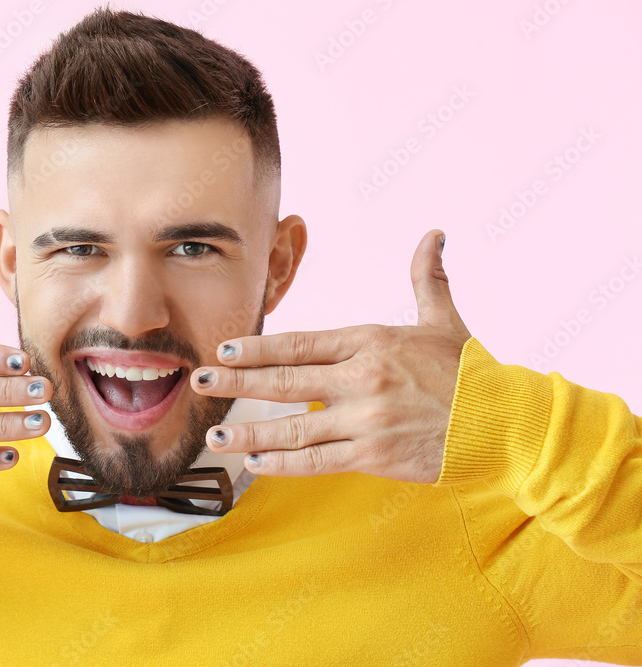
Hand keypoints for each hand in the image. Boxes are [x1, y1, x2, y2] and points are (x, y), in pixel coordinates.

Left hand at [190, 229, 471, 483]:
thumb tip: (434, 234)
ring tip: (215, 433)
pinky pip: (316, 461)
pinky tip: (254, 462)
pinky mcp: (374, 456)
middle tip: (198, 382)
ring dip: (248, 430)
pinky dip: (282, 463)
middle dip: (234, 381)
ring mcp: (365, 419)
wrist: (504, 424)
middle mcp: (361, 378)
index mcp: (369, 341)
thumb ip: (427, 278)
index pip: (298, 342)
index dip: (255, 346)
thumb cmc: (470, 372)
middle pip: (283, 379)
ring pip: (292, 427)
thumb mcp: (444, 321)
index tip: (222, 350)